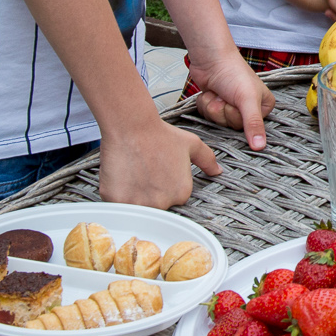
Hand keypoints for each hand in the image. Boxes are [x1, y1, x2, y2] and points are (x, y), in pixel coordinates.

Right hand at [97, 116, 219, 206]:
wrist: (131, 127)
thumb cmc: (159, 134)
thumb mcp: (191, 144)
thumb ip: (207, 160)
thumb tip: (217, 171)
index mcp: (182, 193)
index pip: (173, 200)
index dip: (164, 187)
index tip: (158, 175)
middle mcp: (163, 202)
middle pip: (156, 207)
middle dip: (150, 195)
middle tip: (143, 174)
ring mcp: (140, 204)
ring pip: (137, 208)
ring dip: (134, 197)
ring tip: (132, 176)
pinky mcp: (119, 201)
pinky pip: (119, 206)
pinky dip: (118, 196)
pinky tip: (120, 179)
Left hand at [185, 46, 273, 150]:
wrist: (211, 57)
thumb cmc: (233, 72)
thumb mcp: (247, 99)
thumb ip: (254, 124)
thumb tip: (260, 147)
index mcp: (263, 106)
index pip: (249, 128)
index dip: (237, 117)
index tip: (237, 103)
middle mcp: (248, 108)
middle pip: (232, 125)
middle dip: (223, 111)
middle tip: (225, 96)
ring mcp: (231, 106)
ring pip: (218, 121)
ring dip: (213, 107)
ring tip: (218, 92)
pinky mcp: (215, 103)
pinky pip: (206, 115)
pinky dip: (205, 104)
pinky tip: (210, 92)